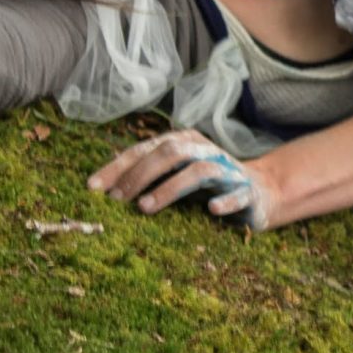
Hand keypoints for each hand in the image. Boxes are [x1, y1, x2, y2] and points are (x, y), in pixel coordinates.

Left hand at [89, 129, 271, 229]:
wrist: (259, 194)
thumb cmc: (206, 187)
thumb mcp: (174, 175)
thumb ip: (146, 172)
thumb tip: (102, 179)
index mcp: (184, 142)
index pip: (145, 149)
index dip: (118, 167)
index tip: (93, 188)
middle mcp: (205, 150)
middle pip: (170, 152)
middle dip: (139, 175)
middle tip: (116, 200)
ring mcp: (228, 170)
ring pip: (198, 170)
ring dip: (169, 188)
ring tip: (145, 208)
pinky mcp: (248, 191)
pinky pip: (238, 194)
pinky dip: (225, 201)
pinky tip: (211, 210)